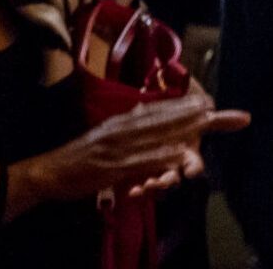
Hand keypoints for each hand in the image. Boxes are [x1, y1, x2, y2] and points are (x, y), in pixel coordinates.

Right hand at [11, 94, 242, 209]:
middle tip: (223, 109)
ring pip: (157, 135)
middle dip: (195, 114)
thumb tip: (144, 110)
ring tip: (208, 120)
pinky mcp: (112, 167)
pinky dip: (161, 157)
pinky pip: (141, 162)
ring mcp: (119, 147)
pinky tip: (179, 154)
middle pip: (165, 117)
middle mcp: (123, 129)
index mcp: (123, 122)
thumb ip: (127, 126)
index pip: (159, 109)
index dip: (185, 105)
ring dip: (184, 128)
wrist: (48, 172)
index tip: (210, 100)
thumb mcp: (106, 136)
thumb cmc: (79, 157)